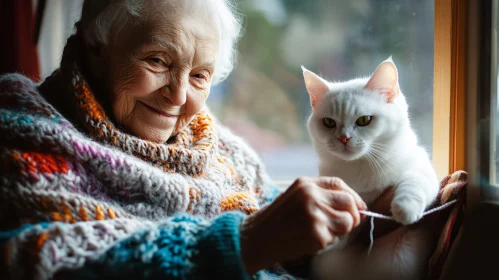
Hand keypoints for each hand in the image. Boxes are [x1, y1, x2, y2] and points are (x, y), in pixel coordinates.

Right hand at [240, 177, 366, 274]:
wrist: (257, 238)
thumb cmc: (276, 220)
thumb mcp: (295, 197)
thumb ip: (319, 196)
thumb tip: (353, 205)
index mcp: (305, 184)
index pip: (339, 184)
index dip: (352, 196)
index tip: (357, 207)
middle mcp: (311, 195)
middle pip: (348, 202)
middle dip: (352, 215)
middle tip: (345, 224)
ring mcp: (315, 214)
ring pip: (347, 222)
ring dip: (341, 230)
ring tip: (322, 233)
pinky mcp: (317, 234)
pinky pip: (336, 238)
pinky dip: (328, 242)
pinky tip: (311, 241)